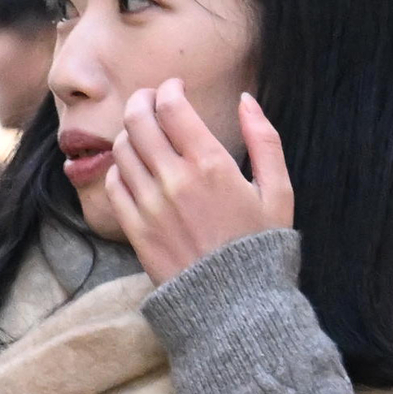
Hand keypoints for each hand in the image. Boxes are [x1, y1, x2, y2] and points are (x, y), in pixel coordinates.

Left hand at [96, 79, 290, 281]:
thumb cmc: (260, 245)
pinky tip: (134, 168)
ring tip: (143, 134)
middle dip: (141, 100)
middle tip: (149, 100)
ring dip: (129, 133)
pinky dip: (119, 167)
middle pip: (138, 120)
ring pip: (122, 149)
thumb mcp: (278, 190)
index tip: (174, 88)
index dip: (168, 89)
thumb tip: (246, 100)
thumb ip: (264, 140)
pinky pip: (114, 184)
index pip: (172, 107)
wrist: (233, 305)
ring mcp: (149, 205)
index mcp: (211, 165)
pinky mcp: (133, 229)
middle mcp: (174, 180)